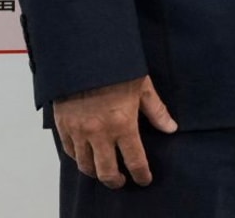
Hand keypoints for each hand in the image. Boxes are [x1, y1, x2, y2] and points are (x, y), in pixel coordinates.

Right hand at [53, 75, 177, 188]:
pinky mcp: (63, 125)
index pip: (135, 161)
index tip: (144, 179)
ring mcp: (78, 131)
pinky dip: (78, 158)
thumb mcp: (142, 85)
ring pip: (85, 166)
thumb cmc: (116, 66)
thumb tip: (171, 128)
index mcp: (122, 124)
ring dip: (96, 172)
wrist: (83, 52)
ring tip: (103, 170)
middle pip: (107, 172)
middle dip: (117, 181)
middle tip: (122, 181)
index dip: (141, 174)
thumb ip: (156, 110)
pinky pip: (69, 151)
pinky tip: (85, 156)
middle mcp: (99, 133)